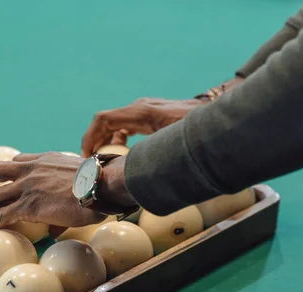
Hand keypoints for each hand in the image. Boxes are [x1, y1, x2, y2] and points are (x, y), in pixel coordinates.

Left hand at [0, 152, 134, 237]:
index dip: (7, 175)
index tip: (5, 186)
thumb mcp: (79, 178)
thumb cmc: (100, 184)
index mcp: (44, 160)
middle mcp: (31, 169)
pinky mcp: (29, 205)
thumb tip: (58, 222)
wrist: (102, 186)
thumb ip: (67, 192)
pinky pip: (1, 215)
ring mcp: (28, 186)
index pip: (17, 161)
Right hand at [80, 75, 245, 156]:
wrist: (216, 112)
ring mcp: (143, 111)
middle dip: (93, 143)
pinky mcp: (148, 116)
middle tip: (90, 165)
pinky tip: (121, 155)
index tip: (85, 157)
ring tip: (102, 163)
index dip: (89, 138)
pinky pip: (124, 126)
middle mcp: (138, 108)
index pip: (103, 119)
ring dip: (104, 142)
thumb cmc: (197, 128)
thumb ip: (153, 153)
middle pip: (104, 123)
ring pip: (113, 125)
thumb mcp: (174, 143)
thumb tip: (133, 172)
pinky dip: (116, 140)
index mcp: (141, 112)